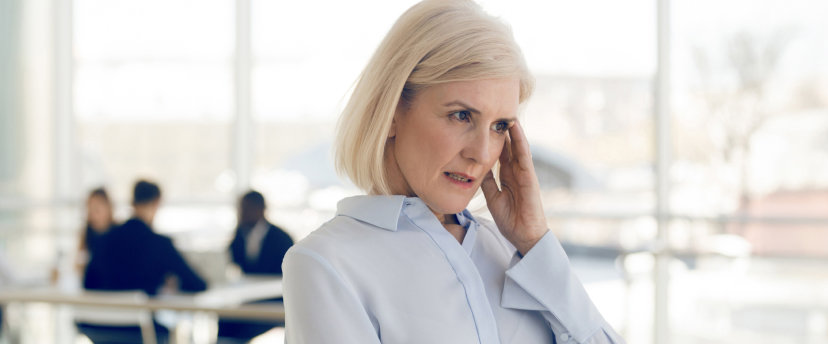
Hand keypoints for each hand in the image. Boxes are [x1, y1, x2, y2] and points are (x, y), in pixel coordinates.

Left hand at [481, 121, 547, 255]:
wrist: (524, 237)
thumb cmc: (511, 219)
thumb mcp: (492, 198)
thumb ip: (487, 183)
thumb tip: (476, 169)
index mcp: (507, 176)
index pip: (499, 152)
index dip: (492, 138)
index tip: (482, 122)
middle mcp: (516, 171)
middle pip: (508, 145)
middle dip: (501, 129)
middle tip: (493, 109)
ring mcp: (524, 173)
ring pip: (517, 146)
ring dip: (512, 129)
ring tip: (505, 111)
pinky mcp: (530, 178)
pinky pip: (524, 156)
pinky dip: (520, 141)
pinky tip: (516, 129)